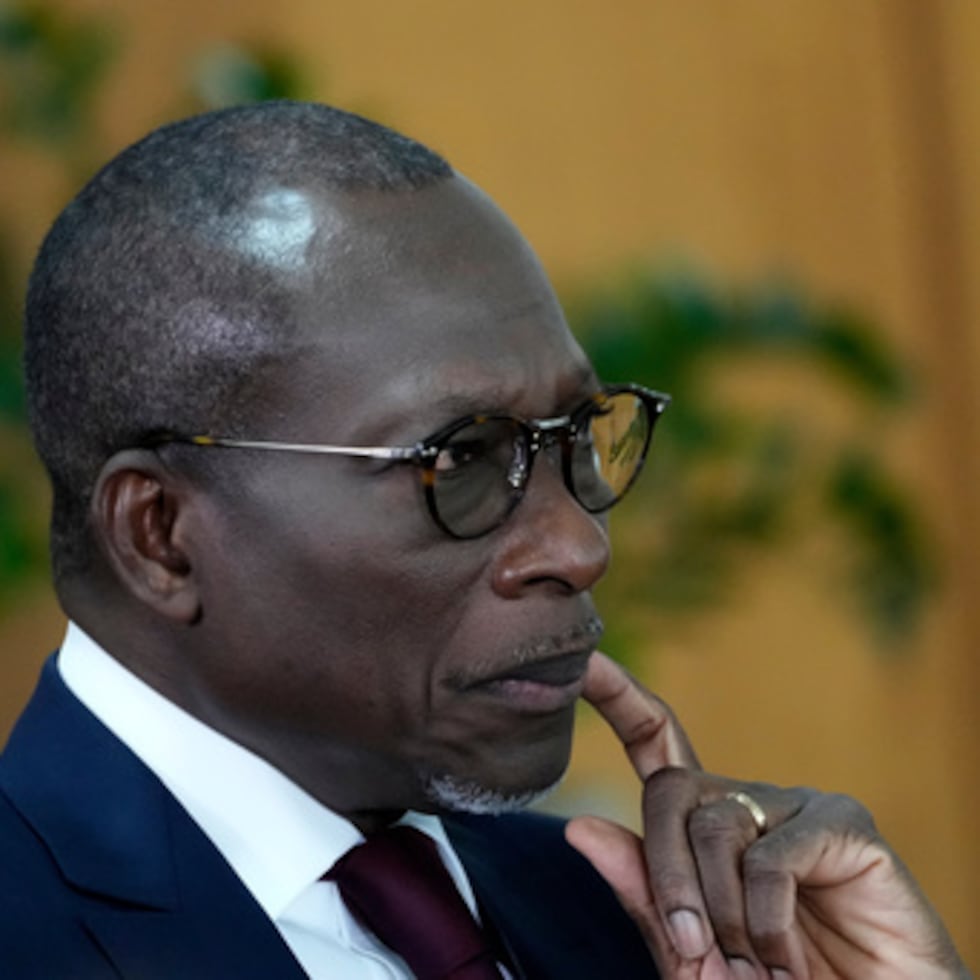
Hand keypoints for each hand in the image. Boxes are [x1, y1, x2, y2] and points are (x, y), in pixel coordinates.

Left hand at [565, 652, 968, 978]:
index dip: (618, 695)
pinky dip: (767, 923)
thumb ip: (644, 894)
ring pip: (714, 825)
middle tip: (692, 946)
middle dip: (666, 873)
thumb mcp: (691, 955)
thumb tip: (579, 826)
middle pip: (669, 789)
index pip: (654, 741)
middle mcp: (748, 803)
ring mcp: (798, 808)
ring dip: (719, 911)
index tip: (581, 659)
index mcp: (705, 827)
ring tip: (753, 964)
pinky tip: (786, 958)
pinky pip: (772, 858)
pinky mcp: (846, 825)